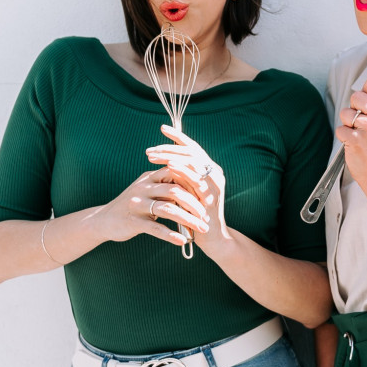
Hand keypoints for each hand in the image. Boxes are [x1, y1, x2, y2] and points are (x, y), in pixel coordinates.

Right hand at [92, 167, 208, 246]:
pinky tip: (182, 240)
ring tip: (201, 229)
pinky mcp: (132, 221)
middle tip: (207, 216)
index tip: (210, 195)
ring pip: (168, 209)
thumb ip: (167, 185)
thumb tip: (194, 183)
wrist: (103, 220)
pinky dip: (171, 235)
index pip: (177, 174)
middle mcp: (144, 187)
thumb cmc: (133, 205)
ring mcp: (137, 204)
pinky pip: (155, 228)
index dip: (195, 184)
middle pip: (176, 191)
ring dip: (188, 220)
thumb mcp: (148, 190)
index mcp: (150, 177)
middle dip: (195, 204)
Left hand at [146, 124, 228, 247]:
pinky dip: (182, 170)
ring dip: (171, 156)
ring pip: (193, 162)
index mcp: (210, 169)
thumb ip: (182, 176)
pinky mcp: (211, 195)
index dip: (178, 136)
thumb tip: (166, 160)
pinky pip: (195, 179)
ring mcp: (215, 184)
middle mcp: (215, 173)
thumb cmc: (196, 214)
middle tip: (150, 149)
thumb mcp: (188, 191)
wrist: (212, 238)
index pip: (193, 147)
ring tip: (153, 155)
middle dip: (169, 148)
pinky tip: (168, 166)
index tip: (162, 128)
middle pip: (192, 152)